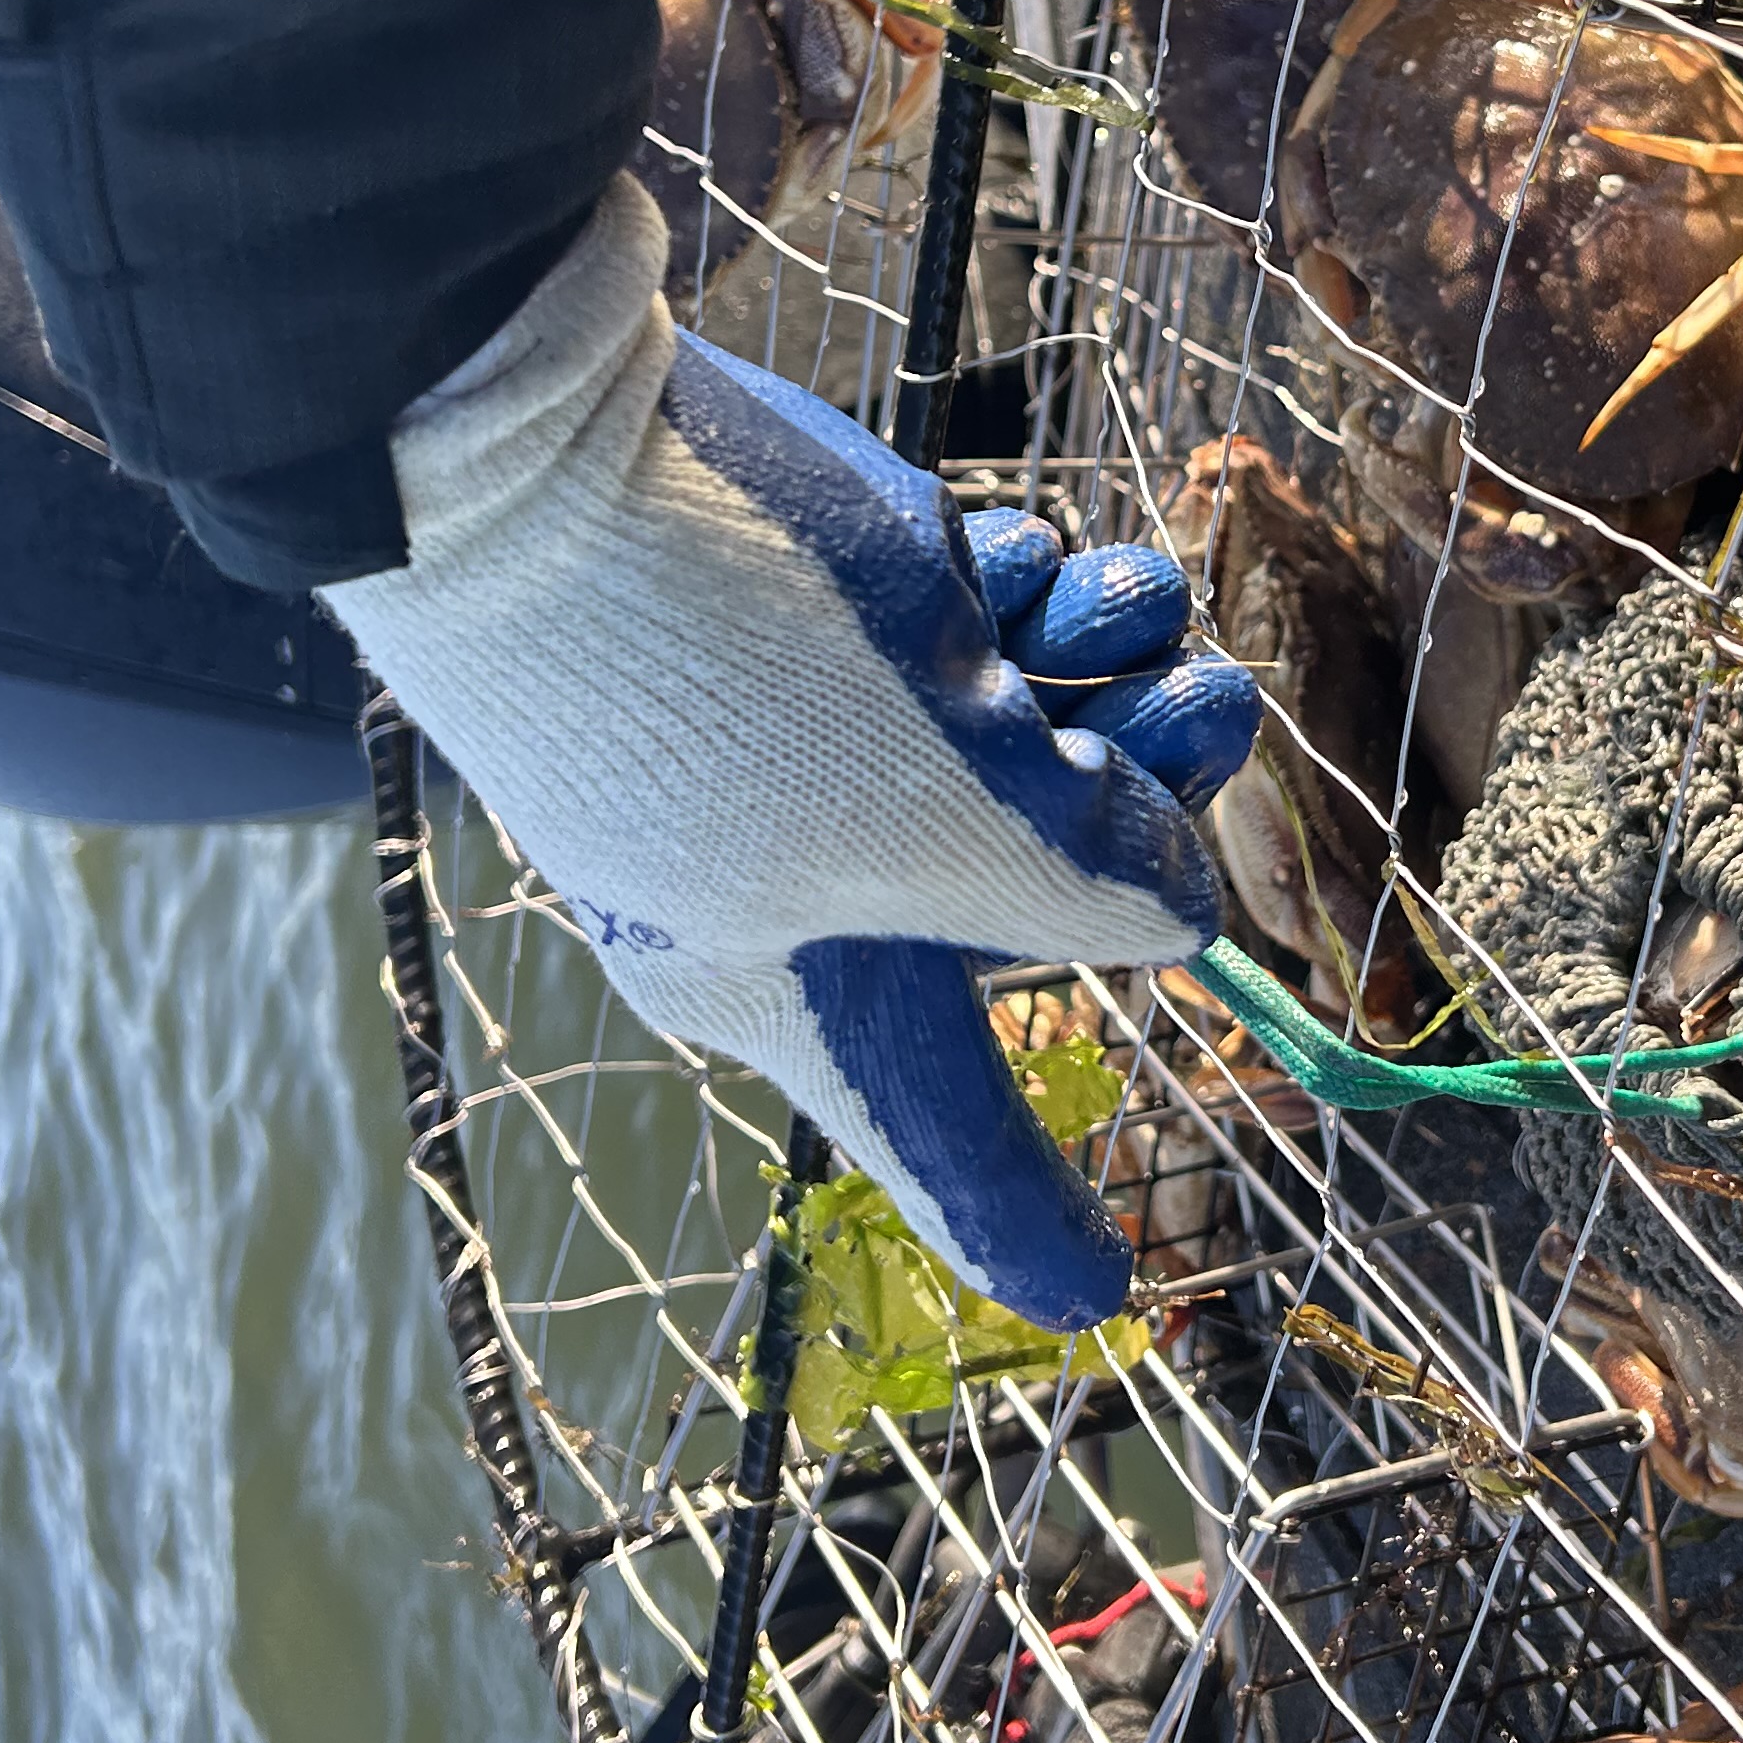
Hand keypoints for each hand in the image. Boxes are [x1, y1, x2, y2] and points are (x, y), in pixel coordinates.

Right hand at [324, 182, 1258, 1326]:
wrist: (534, 447)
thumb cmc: (744, 679)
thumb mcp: (961, 823)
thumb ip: (1092, 883)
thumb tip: (1166, 903)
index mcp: (796, 992)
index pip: (944, 1132)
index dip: (1033, 1217)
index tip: (1111, 1295)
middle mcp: (789, 879)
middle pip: (1027, 877)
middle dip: (1140, 782)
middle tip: (1208, 702)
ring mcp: (786, 733)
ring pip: (1010, 726)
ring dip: (1102, 658)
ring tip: (1119, 594)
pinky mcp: (782, 603)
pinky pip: (946, 623)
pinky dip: (1010, 589)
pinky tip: (1015, 547)